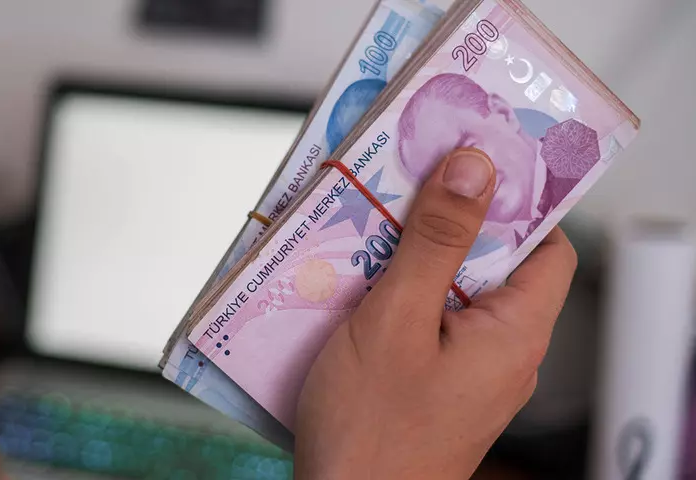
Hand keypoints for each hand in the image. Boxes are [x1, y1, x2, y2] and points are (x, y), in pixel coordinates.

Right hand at [295, 148, 576, 478]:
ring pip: (454, 292)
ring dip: (415, 258)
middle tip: (406, 186)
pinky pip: (429, 322)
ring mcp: (467, 372)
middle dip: (449, 222)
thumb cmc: (370, 429)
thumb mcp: (397, 319)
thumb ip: (437, 243)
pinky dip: (400, 295)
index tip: (477, 161)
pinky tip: (357, 283)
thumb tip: (473, 170)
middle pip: (493, 265)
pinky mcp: (434, 384)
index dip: (519, 201)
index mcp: (514, 335)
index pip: (548, 247)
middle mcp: (501, 354)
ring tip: (371, 230)